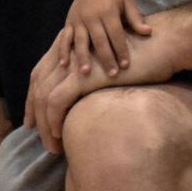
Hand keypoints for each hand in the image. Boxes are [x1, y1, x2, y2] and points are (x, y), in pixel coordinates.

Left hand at [25, 21, 177, 152]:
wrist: (159, 45)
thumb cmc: (143, 56)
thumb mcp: (113, 64)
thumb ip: (97, 74)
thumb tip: (88, 97)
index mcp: (75, 47)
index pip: (41, 71)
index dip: (33, 95)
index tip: (33, 118)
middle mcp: (70, 52)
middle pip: (37, 82)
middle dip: (32, 111)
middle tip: (34, 133)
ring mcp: (75, 63)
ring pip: (43, 96)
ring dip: (44, 124)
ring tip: (52, 145)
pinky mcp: (83, 76)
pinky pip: (55, 101)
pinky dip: (53, 120)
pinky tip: (60, 134)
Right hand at [61, 0, 151, 76]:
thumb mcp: (127, 1)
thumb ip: (135, 18)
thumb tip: (148, 32)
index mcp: (108, 11)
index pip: (116, 34)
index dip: (121, 50)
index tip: (126, 65)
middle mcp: (92, 16)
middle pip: (100, 40)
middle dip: (106, 58)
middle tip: (112, 75)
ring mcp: (79, 19)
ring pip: (81, 41)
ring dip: (83, 57)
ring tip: (86, 73)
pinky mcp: (69, 21)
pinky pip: (65, 37)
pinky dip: (63, 50)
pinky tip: (64, 64)